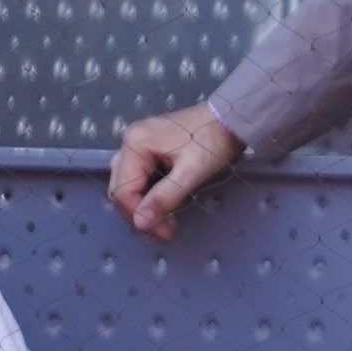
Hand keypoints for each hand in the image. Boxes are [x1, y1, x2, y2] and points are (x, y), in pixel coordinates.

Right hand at [107, 103, 242, 241]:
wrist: (231, 118)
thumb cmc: (214, 142)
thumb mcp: (192, 171)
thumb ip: (165, 197)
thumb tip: (140, 223)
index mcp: (135, 143)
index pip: (123, 189)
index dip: (139, 215)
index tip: (164, 232)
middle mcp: (129, 141)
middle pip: (120, 186)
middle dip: (139, 212)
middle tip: (165, 230)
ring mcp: (137, 143)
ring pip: (127, 182)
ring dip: (142, 204)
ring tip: (165, 220)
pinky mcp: (148, 147)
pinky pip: (139, 175)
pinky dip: (148, 192)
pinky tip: (164, 203)